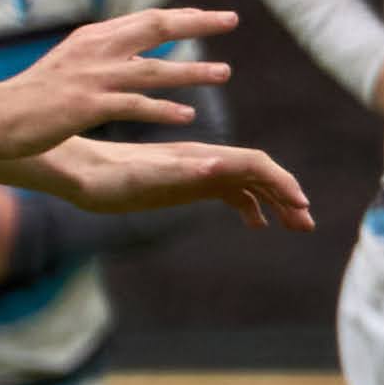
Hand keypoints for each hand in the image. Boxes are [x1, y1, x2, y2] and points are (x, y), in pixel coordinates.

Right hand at [0, 8, 233, 157]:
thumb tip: (132, 50)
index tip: (213, 15)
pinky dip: (162, 109)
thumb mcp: (71, 65)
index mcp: (92, 38)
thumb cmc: (33, 96)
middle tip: (232, 19)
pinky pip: (134, 106)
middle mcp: (95, 50)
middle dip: (197, 23)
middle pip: (156, 27)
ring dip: (192, 71)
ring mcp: (91, 78)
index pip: (146, 19)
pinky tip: (187, 116)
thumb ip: (102, 56)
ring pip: (153, 69)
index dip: (182, 16)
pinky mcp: (86, 106)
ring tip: (225, 73)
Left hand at [29, 139, 316, 230]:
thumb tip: (218, 167)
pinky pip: (229, 191)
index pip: (254, 165)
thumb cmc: (105, 179)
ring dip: (273, 202)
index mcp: (199, 158)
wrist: (77, 171)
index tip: (300, 207)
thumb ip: (181, 174)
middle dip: (286, 196)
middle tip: (306, 225)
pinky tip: (256, 224)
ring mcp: (197, 170)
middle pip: (259, 173)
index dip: (280, 184)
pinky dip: (250, 206)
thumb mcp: (141, 180)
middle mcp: (203, 160)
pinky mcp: (186, 181)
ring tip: (293, 226)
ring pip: (248, 182)